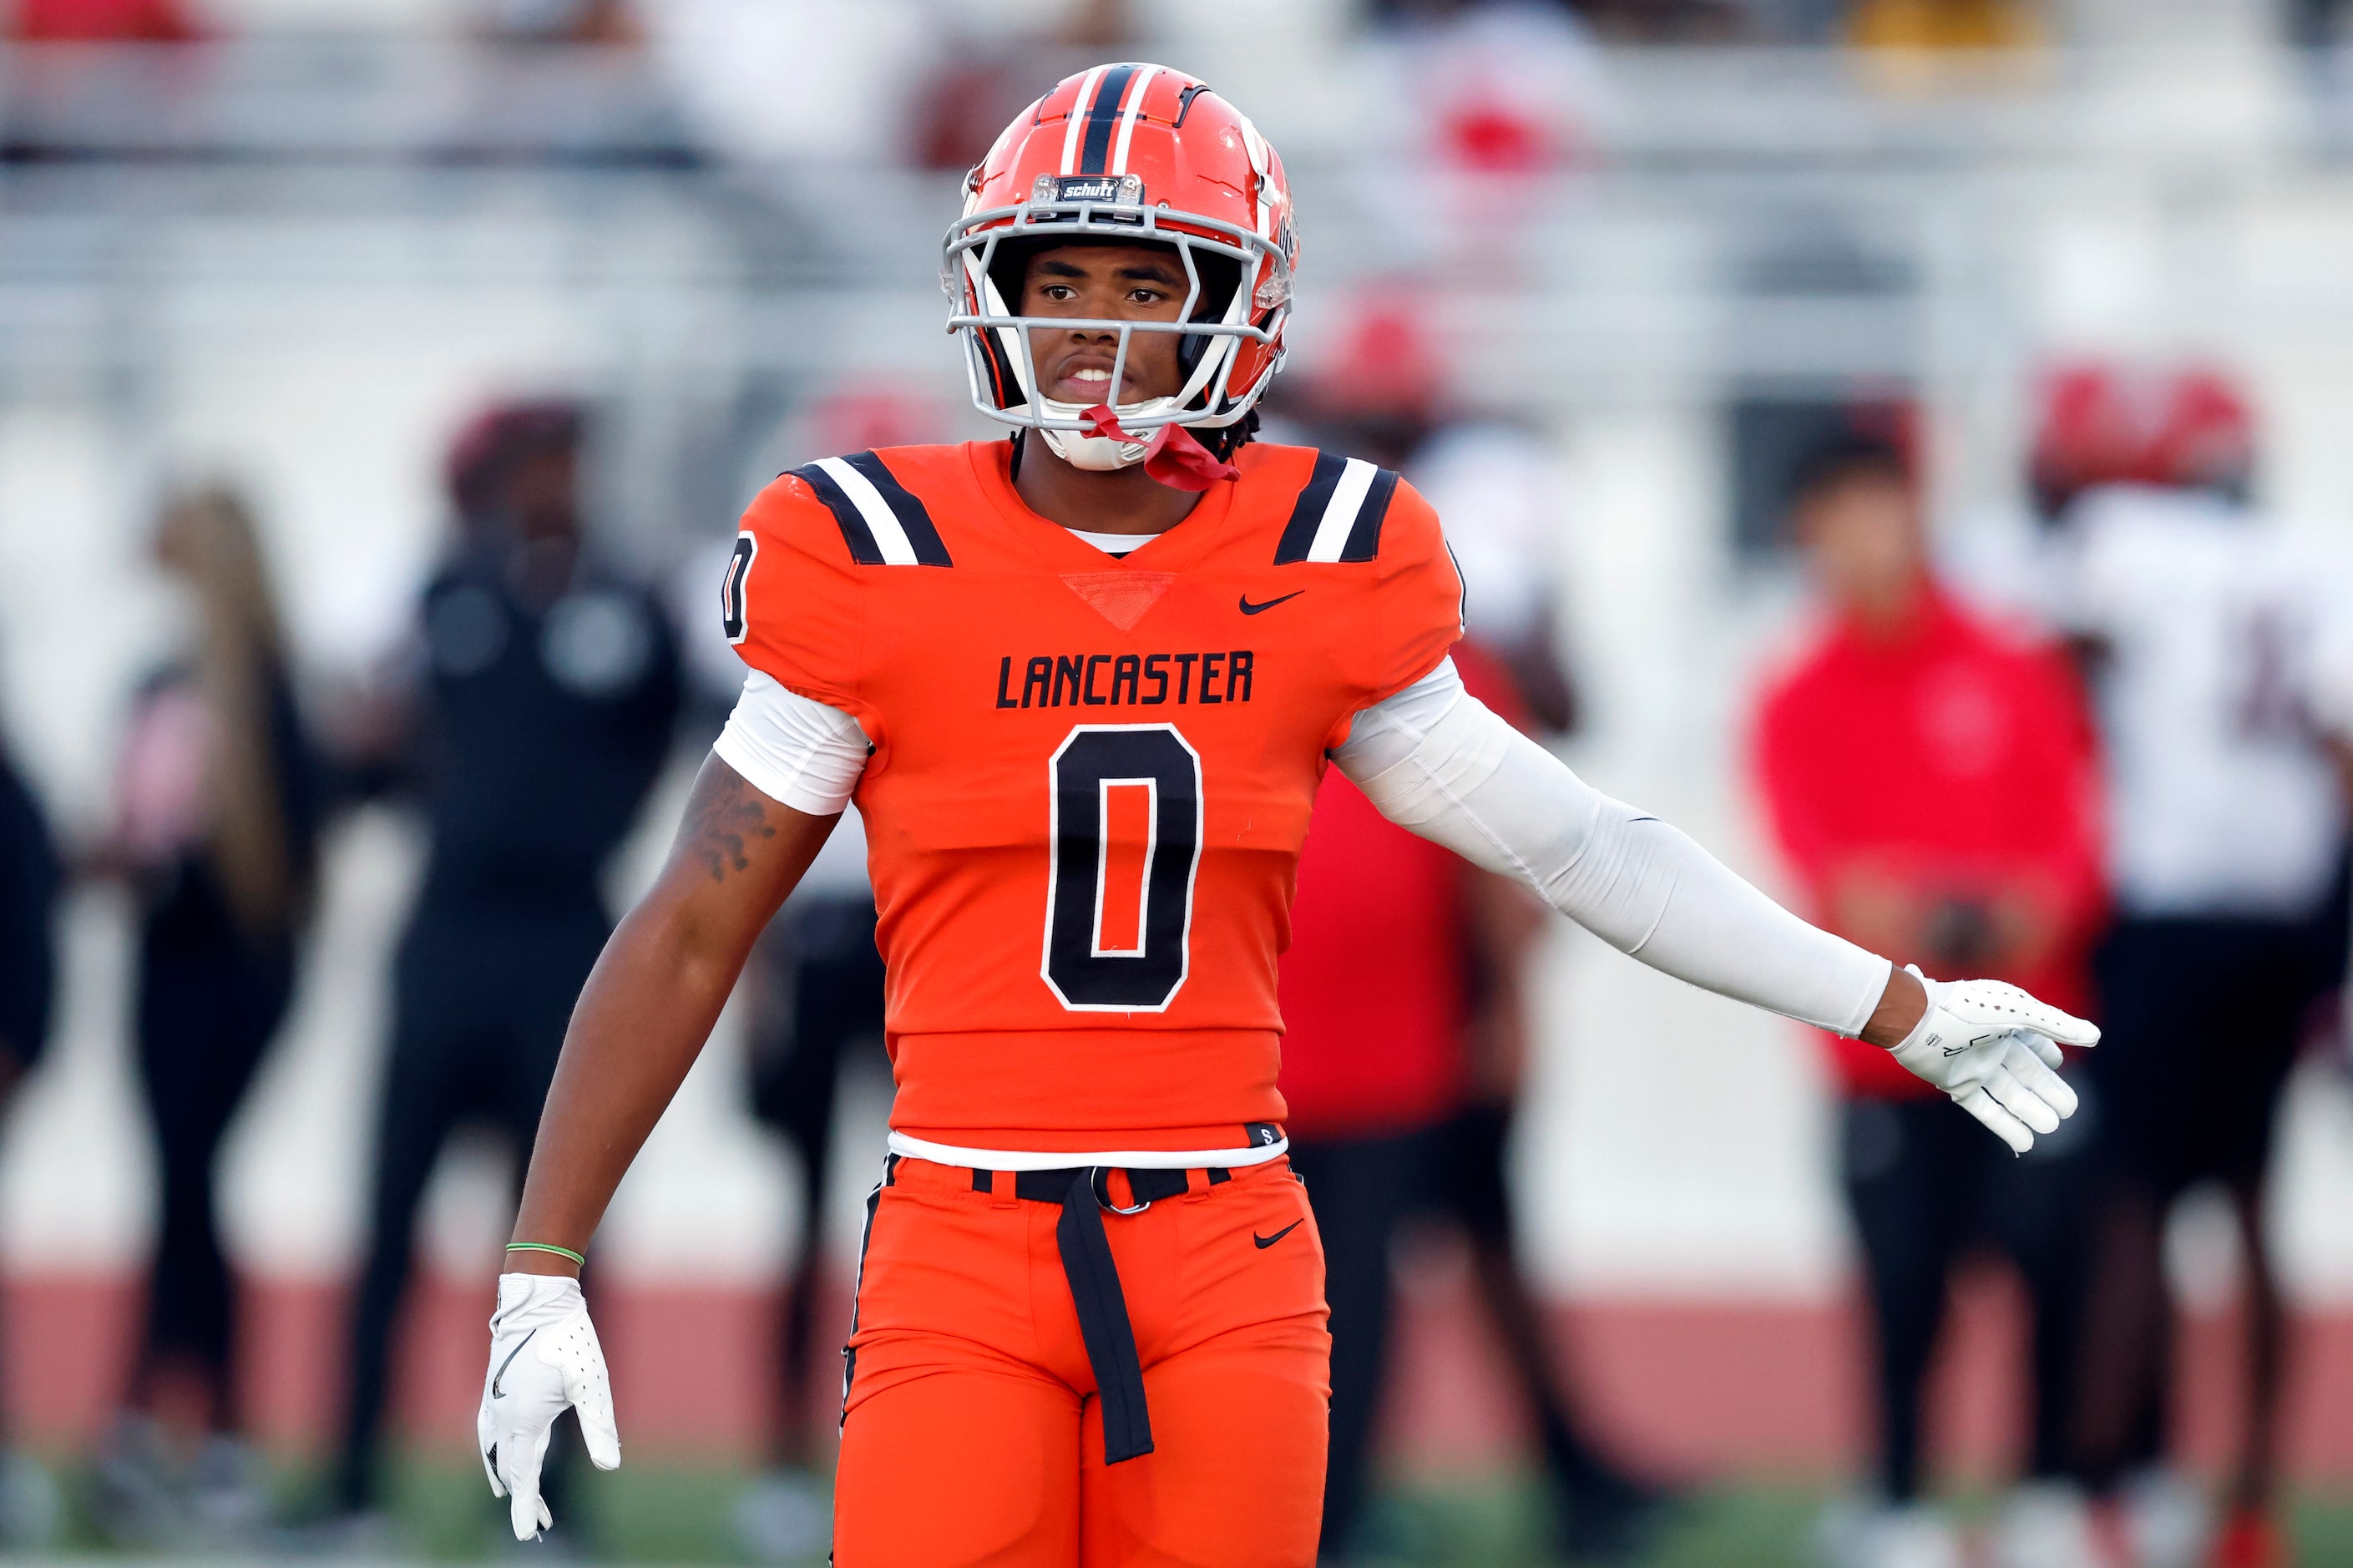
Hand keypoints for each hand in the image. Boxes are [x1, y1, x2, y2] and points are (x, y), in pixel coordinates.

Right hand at [478, 1273, 620, 1539]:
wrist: (539, 1298)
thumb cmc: (569, 1338)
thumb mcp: (592, 1384)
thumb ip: (599, 1427)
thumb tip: (611, 1465)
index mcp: (525, 1419)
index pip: (524, 1475)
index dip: (527, 1506)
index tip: (528, 1533)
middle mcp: (502, 1414)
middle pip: (509, 1468)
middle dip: (522, 1496)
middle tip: (538, 1523)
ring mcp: (494, 1401)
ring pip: (493, 1451)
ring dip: (506, 1475)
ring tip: (515, 1494)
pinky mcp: (494, 1388)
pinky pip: (487, 1431)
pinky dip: (493, 1452)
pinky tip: (499, 1453)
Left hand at [1883, 964, 2099, 1152]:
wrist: (1917, 1018)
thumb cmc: (1969, 1008)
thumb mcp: (2020, 1012)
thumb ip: (2056, 1025)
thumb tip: (2095, 1037)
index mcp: (2007, 1023)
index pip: (2035, 1043)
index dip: (2048, 1055)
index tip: (2057, 1064)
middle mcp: (1992, 1045)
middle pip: (2027, 1073)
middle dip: (2049, 1091)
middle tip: (2069, 1110)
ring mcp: (1974, 1066)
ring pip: (2010, 1094)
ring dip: (2030, 1110)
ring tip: (2052, 1127)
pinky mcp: (1956, 1084)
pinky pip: (1985, 1109)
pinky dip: (2005, 1126)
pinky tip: (2026, 1143)